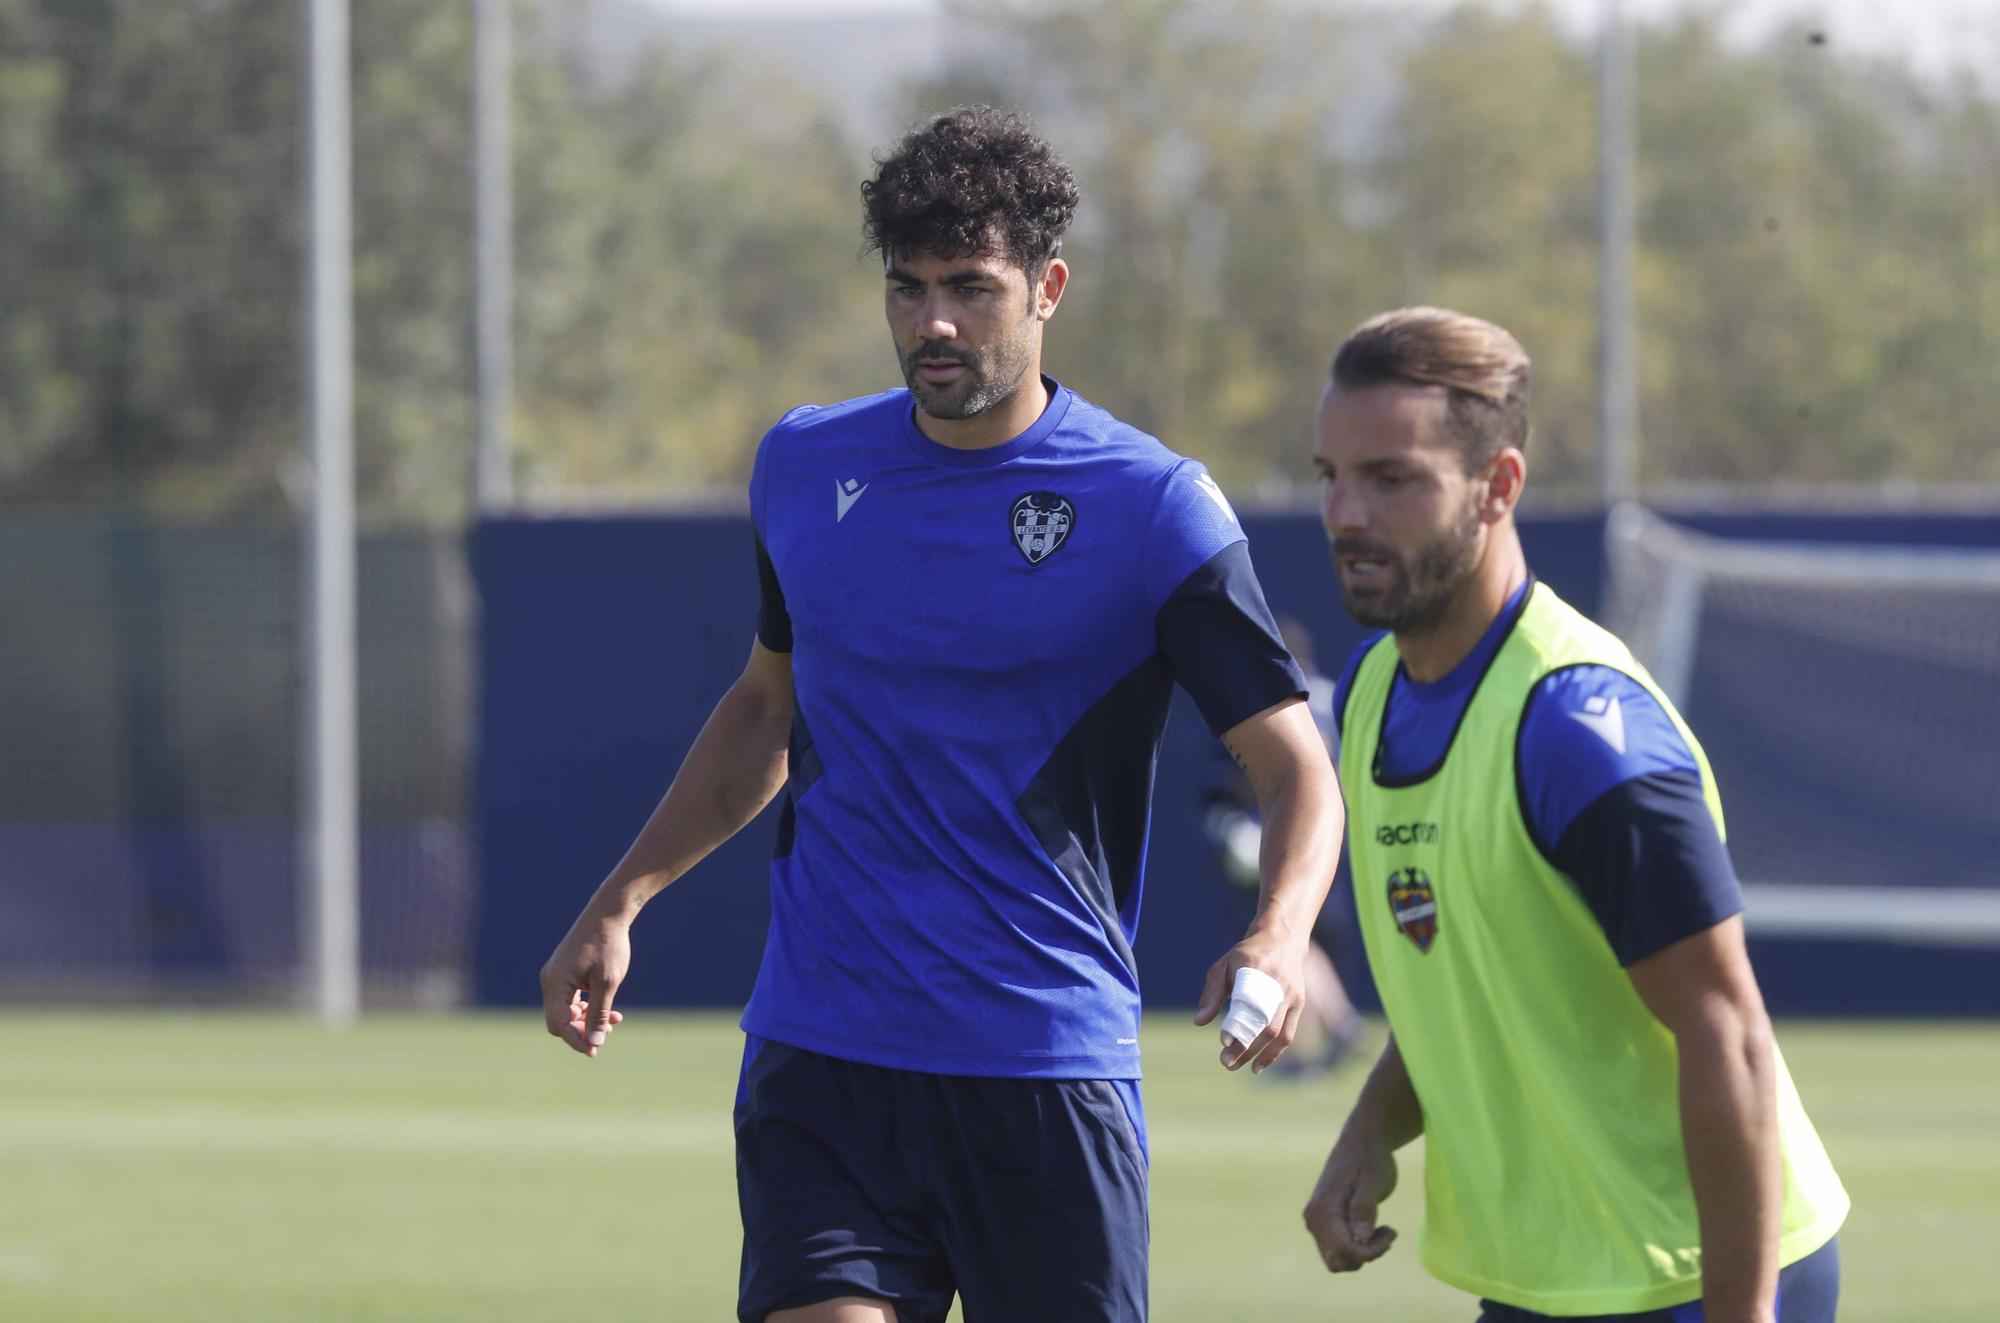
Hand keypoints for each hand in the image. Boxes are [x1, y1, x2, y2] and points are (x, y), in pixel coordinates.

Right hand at [539, 909, 630, 1057]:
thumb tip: (595, 1043)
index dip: (576, 1040)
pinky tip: (610, 1010)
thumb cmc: (608, 946)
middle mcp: (550, 980)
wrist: (608, 914)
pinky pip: (570, 999)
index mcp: (556, 983)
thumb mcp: (607, 982)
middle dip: (581, 1031)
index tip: (595, 1051)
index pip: (559, 1024)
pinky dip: (587, 1007)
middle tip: (607, 1034)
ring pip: (566, 1011)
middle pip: (559, 1021)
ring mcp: (556, 976)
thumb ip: (600, 1013)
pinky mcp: (564, 973)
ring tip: (616, 1021)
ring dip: (587, 1020)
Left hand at [1192, 936, 1304, 1072]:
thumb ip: (1212, 993)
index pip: (1246, 1002)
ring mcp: (1290, 995)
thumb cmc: (1246, 956)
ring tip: (1236, 1066)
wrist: (1282, 941)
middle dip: (1244, 1046)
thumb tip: (1199, 1021)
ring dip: (1258, 1055)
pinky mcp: (1298, 1004)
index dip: (1237, 1024)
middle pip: (1263, 1023)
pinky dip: (1274, 1054)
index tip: (1224, 1042)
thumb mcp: (1224, 966)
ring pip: (1277, 1033)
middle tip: (1225, 1062)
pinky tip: (1257, 1066)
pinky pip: (1288, 1035)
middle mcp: (1276, 983)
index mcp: (1255, 968)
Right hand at [1303, 1134, 1399, 1271]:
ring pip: (1339, 1259)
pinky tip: (1375, 1227)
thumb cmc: (1369, 1157)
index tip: (1391, 1232)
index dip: (1370, 1251)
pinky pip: (1340, 1249)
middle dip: (1366, 1255)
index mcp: (1322, 1209)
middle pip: (1338, 1261)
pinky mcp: (1325, 1224)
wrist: (1360, 1142)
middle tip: (1387, 1232)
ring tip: (1383, 1228)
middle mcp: (1314, 1219)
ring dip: (1364, 1252)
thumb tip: (1360, 1239)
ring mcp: (1317, 1223)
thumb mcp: (1373, 1179)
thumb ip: (1365, 1207)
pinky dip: (1360, 1247)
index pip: (1344, 1250)